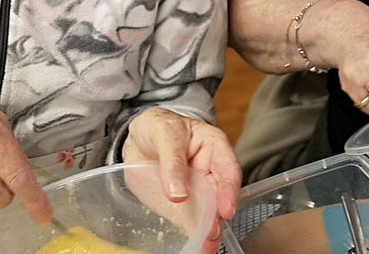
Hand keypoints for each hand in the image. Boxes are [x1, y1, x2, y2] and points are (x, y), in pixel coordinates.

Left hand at [122, 108, 241, 253]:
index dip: (229, 189)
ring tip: (207, 244)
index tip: (226, 208)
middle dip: (219, 215)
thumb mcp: (165, 134)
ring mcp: (199, 191)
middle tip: (213, 232)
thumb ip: (172, 161)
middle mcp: (211, 171)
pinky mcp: (185, 206)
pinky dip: (196, 235)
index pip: (228, 168)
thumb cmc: (158, 127)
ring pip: (210, 212)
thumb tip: (178, 193)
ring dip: (210, 229)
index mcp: (214, 147)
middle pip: (221, 195)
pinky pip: (192, 222)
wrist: (138, 139)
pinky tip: (199, 247)